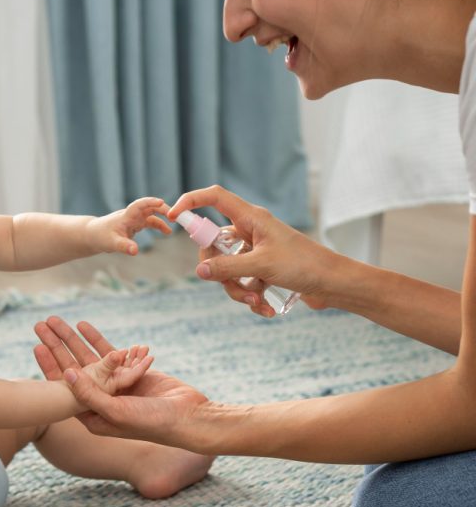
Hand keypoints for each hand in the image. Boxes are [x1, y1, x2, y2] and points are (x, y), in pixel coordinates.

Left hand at [34, 316, 207, 444]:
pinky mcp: (131, 375)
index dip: (50, 367)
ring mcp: (116, 387)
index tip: (37, 347)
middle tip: (41, 325)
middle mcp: (101, 401)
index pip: (64, 388)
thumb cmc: (151, 422)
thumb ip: (90, 395)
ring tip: (58, 320)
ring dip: (75, 339)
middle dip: (58, 346)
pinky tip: (85, 325)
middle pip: (74, 368)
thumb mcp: (116, 411)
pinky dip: (100, 340)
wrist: (187, 417)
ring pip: (90, 358)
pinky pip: (111, 354)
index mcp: (92, 415)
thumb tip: (67, 375)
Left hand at [87, 197, 171, 255]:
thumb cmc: (100, 237)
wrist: (93, 235)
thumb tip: (135, 251)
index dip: (150, 202)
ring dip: (163, 218)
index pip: (139, 205)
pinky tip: (167, 232)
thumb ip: (124, 246)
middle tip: (175, 216)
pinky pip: (150, 222)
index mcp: (126, 216)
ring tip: (174, 225)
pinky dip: (159, 226)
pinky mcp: (135, 225)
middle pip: (150, 207)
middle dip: (163, 209)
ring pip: (152, 215)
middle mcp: (132, 215)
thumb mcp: (112, 243)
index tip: (162, 202)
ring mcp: (134, 219)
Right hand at [169, 185, 332, 314]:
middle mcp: (251, 232)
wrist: (334, 284)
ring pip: (227, 269)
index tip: (173, 216)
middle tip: (234, 286)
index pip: (214, 198)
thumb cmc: (304, 265)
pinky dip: (250, 297)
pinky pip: (242, 282)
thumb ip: (226, 267)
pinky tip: (266, 307)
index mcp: (251, 218)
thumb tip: (198, 271)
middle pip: (214, 246)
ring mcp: (255, 251)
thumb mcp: (261, 266)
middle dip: (220, 272)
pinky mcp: (262, 269)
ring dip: (237, 290)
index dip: (192, 202)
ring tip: (256, 301)